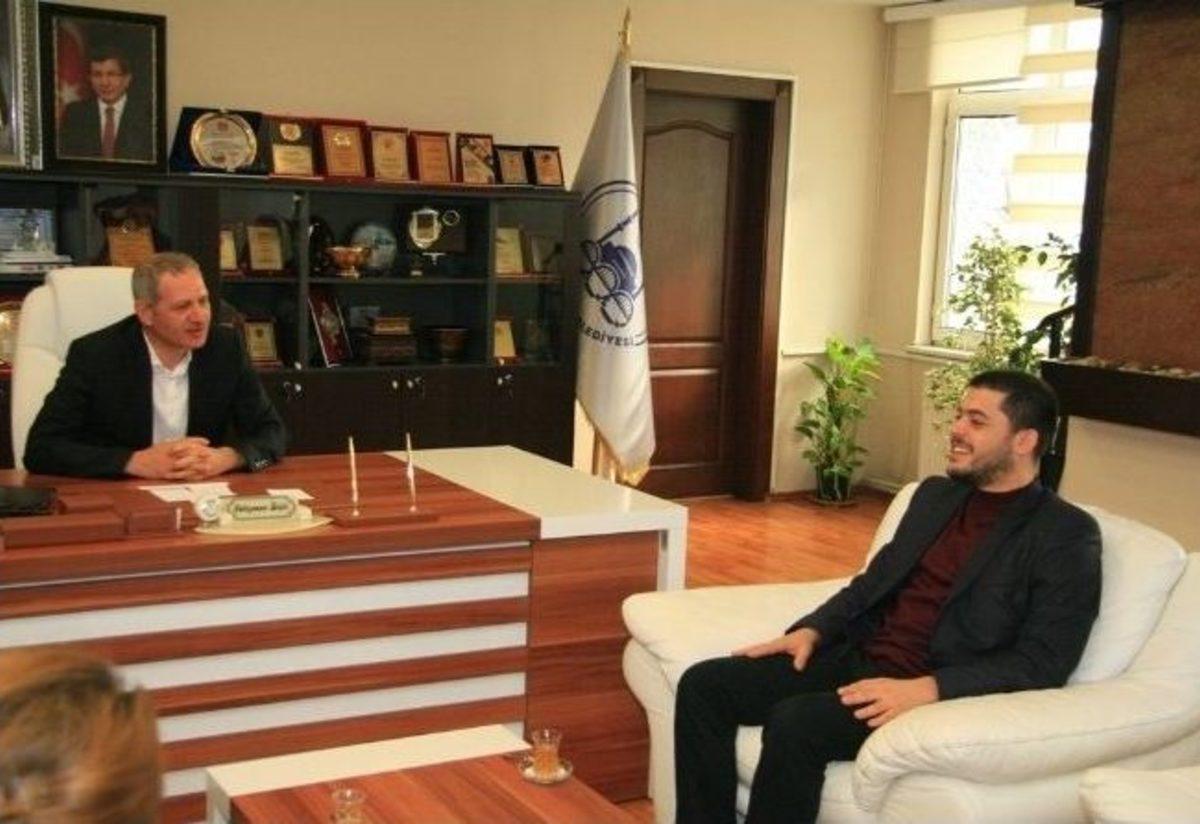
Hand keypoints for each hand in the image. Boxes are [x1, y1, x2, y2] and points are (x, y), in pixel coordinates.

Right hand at [125, 439, 240, 479]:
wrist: (138, 462)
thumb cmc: (151, 453)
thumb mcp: (163, 444)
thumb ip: (176, 443)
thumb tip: (188, 441)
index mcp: (170, 446)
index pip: (187, 441)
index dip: (198, 441)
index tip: (207, 441)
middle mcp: (171, 455)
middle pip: (189, 453)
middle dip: (201, 454)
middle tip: (211, 454)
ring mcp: (169, 466)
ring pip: (187, 465)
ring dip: (198, 466)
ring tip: (208, 467)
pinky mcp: (167, 474)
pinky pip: (181, 476)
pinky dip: (190, 476)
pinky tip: (197, 476)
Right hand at [735, 627, 820, 670]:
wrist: (809, 634)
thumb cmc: (807, 641)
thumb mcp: (807, 649)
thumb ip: (803, 657)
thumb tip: (798, 668)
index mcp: (780, 644)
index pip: (767, 648)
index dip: (758, 652)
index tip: (748, 655)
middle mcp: (773, 644)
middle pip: (756, 647)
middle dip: (745, 650)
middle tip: (732, 654)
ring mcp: (771, 646)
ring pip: (756, 648)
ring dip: (745, 651)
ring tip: (733, 656)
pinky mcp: (772, 650)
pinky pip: (760, 651)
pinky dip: (751, 653)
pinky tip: (745, 660)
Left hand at [837, 675, 938, 727]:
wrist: (924, 690)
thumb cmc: (902, 687)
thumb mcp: (887, 682)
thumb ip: (873, 686)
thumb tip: (856, 689)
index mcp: (882, 683)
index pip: (864, 685)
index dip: (851, 688)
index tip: (840, 691)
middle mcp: (886, 692)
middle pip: (868, 694)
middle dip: (855, 697)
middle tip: (843, 700)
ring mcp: (893, 702)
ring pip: (877, 707)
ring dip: (866, 710)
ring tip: (856, 714)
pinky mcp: (900, 711)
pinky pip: (888, 717)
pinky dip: (879, 720)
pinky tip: (870, 723)